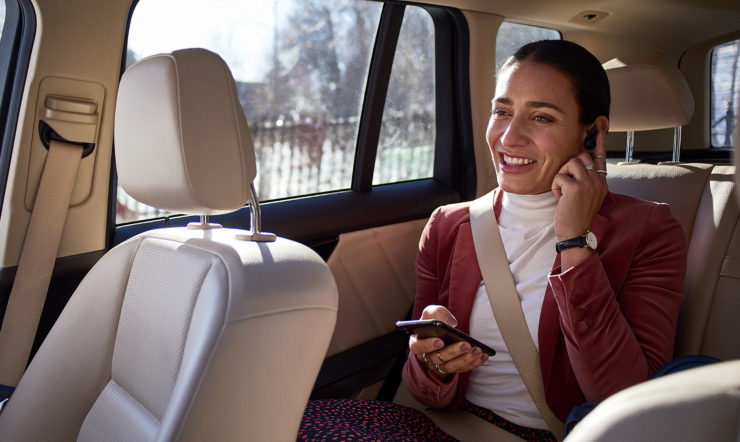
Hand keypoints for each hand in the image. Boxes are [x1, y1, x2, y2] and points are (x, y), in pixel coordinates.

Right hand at [408, 305, 488, 378]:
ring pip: (450, 366)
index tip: (440, 341)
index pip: (418, 347)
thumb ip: (437, 312)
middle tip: (466, 345)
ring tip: (477, 350)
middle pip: (438, 358)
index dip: (428, 346)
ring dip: (465, 360)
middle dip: (453, 352)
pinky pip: (462, 369)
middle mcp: (426, 357)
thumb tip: (452, 323)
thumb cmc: (432, 323)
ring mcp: (439, 365)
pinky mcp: (451, 368)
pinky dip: (473, 363)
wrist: (437, 334)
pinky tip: (483, 355)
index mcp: (417, 343)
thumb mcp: (431, 313)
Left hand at [551, 130, 608, 267]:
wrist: (575, 232)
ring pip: (570, 162)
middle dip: (569, 166)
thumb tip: (577, 164)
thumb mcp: (586, 196)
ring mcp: (589, 183)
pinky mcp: (576, 187)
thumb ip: (586, 180)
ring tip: (563, 191)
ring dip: (561, 175)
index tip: (601, 130)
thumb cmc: (576, 215)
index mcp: (602, 182)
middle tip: (566, 183)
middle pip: (581, 156)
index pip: (601, 158)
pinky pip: (559, 176)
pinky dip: (555, 187)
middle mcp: (598, 181)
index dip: (600, 144)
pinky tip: (560, 198)